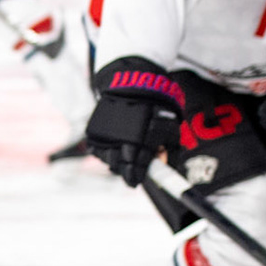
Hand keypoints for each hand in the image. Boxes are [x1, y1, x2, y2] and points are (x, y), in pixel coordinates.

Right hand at [86, 57, 182, 186]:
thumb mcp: (169, 126)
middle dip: (125, 171)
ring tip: (123, 156)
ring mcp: (105, 135)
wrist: (132, 83)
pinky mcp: (95, 131)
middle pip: (119, 166)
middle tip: (130, 171)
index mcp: (138, 140)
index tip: (136, 182)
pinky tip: (113, 147)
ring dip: (115, 162)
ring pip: (107, 159)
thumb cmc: (154, 105)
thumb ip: (169, 149)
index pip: (135, 167)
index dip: (135, 177)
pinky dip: (104, 152)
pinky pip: (97, 150)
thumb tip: (167, 167)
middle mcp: (119, 140)